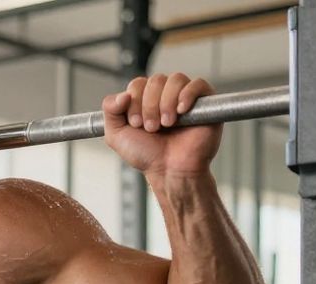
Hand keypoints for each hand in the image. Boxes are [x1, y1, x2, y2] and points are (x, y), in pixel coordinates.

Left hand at [101, 73, 220, 177]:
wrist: (170, 171)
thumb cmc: (147, 155)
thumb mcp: (116, 135)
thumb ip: (110, 111)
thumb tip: (122, 94)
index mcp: (145, 100)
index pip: (138, 83)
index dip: (134, 101)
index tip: (136, 124)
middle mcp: (165, 95)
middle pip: (156, 80)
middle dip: (150, 105)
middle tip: (151, 128)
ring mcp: (185, 97)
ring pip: (176, 79)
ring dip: (166, 102)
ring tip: (166, 124)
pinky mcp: (205, 102)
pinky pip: (198, 84)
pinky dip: (187, 94)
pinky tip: (181, 111)